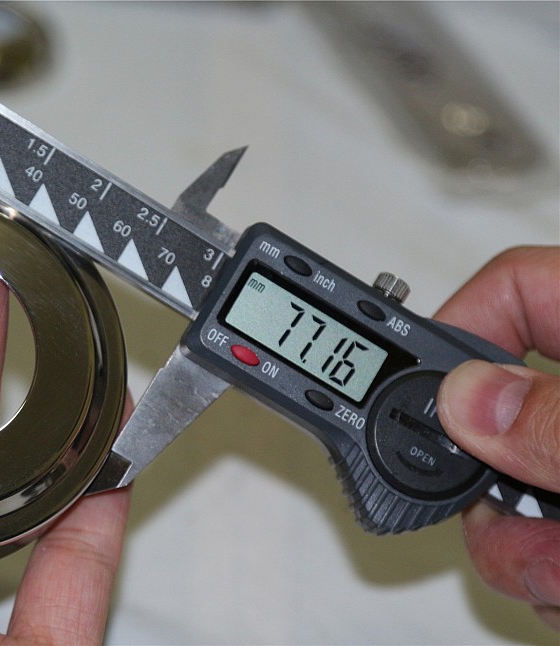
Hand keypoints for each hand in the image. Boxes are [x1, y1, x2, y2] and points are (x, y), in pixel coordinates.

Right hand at [434, 246, 558, 629]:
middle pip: (493, 416)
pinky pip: (547, 547)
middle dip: (477, 485)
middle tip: (493, 520)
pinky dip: (549, 579)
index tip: (415, 390)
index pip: (518, 288)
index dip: (452, 322)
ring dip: (522, 554)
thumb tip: (471, 404)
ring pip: (514, 498)